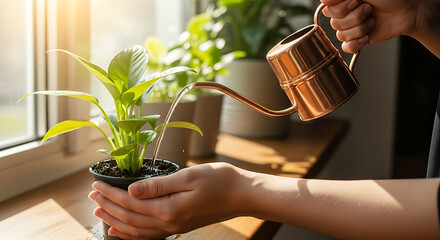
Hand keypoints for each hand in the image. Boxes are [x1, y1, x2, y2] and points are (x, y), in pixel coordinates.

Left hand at [89, 163, 253, 239]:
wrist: (241, 195)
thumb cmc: (219, 181)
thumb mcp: (188, 177)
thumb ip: (158, 185)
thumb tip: (131, 189)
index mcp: (169, 209)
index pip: (130, 202)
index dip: (111, 194)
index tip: (96, 185)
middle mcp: (169, 223)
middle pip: (129, 217)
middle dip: (108, 206)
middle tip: (92, 196)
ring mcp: (173, 228)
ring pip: (136, 229)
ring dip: (116, 220)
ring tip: (99, 213)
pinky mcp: (178, 227)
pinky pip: (148, 235)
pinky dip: (131, 234)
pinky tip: (121, 231)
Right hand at [320, 0, 420, 52]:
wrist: (409, 11)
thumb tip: (323, 0)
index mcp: (344, 0)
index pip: (327, 9)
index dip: (340, 8)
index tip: (356, 1)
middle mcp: (345, 14)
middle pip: (334, 23)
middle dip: (355, 17)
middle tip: (369, 9)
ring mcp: (351, 27)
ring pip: (341, 35)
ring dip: (360, 28)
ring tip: (373, 20)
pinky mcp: (358, 40)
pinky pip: (346, 47)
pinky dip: (357, 43)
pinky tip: (367, 36)